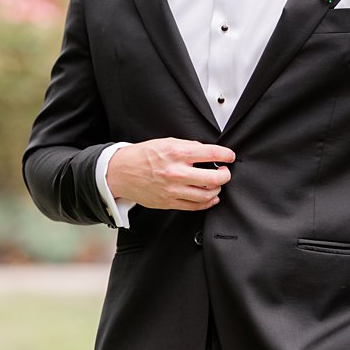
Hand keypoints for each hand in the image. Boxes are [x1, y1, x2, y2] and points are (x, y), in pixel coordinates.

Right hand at [105, 138, 235, 210]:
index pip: (211, 154)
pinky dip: (208, 202)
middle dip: (226, 175)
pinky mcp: (169, 202)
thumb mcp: (164, 142)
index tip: (229, 156)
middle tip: (225, 172)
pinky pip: (196, 206)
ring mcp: (173, 190)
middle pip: (214, 178)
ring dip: (217, 189)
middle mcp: (176, 172)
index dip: (226, 155)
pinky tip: (210, 197)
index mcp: (176, 153)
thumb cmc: (141, 156)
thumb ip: (187, 147)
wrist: (120, 172)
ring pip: (207, 195)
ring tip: (216, 184)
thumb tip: (206, 152)